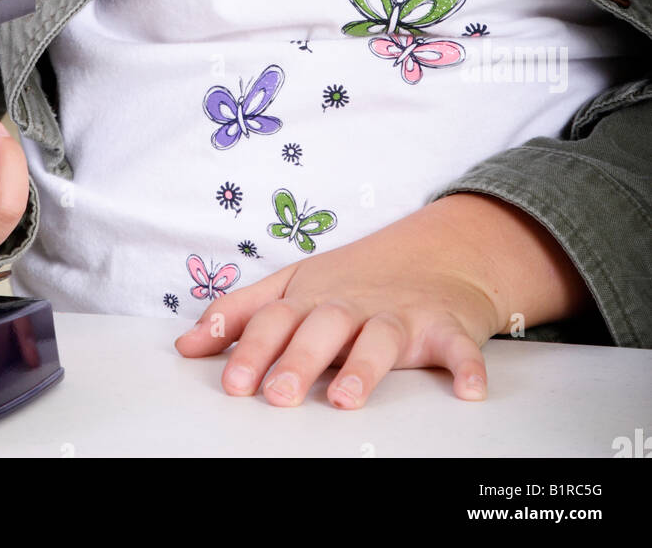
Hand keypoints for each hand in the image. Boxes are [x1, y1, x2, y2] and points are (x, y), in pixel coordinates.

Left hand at [174, 200, 505, 408]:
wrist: (440, 253)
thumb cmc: (356, 280)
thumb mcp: (293, 286)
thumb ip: (239, 314)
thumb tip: (184, 345)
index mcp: (312, 298)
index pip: (275, 318)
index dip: (251, 348)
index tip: (231, 382)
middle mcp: (353, 304)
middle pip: (322, 327)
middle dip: (298, 359)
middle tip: (278, 395)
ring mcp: (400, 314)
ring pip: (381, 338)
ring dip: (365, 367)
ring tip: (345, 398)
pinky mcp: (446, 326)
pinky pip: (459, 346)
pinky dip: (466, 365)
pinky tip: (467, 390)